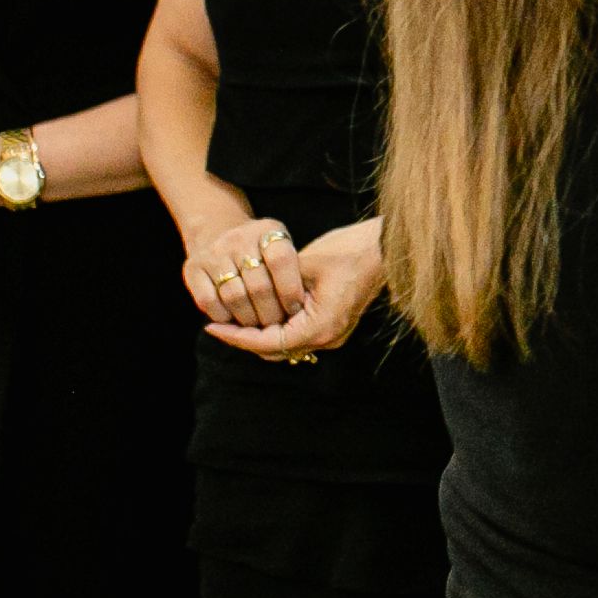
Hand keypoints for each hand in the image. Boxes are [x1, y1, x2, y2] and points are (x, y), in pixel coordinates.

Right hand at [183, 214, 312, 329]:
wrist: (216, 229)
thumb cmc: (259, 247)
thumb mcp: (279, 245)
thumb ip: (291, 270)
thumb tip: (299, 311)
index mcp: (267, 230)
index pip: (282, 261)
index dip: (290, 290)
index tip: (296, 308)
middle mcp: (239, 239)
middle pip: (259, 287)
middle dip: (271, 313)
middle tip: (277, 325)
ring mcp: (214, 253)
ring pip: (235, 298)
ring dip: (249, 320)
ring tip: (258, 326)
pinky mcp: (193, 269)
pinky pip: (209, 302)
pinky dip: (223, 317)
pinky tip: (233, 320)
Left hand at [207, 218, 384, 359]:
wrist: (385, 248)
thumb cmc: (349, 251)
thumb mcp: (304, 264)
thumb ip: (276, 285)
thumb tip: (247, 296)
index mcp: (320, 327)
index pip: (266, 343)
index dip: (236, 337)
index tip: (212, 327)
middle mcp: (327, 338)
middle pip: (274, 350)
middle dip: (244, 339)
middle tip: (218, 323)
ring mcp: (333, 335)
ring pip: (285, 345)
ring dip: (260, 334)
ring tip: (234, 318)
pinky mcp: (334, 326)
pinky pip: (297, 335)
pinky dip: (277, 328)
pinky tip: (261, 312)